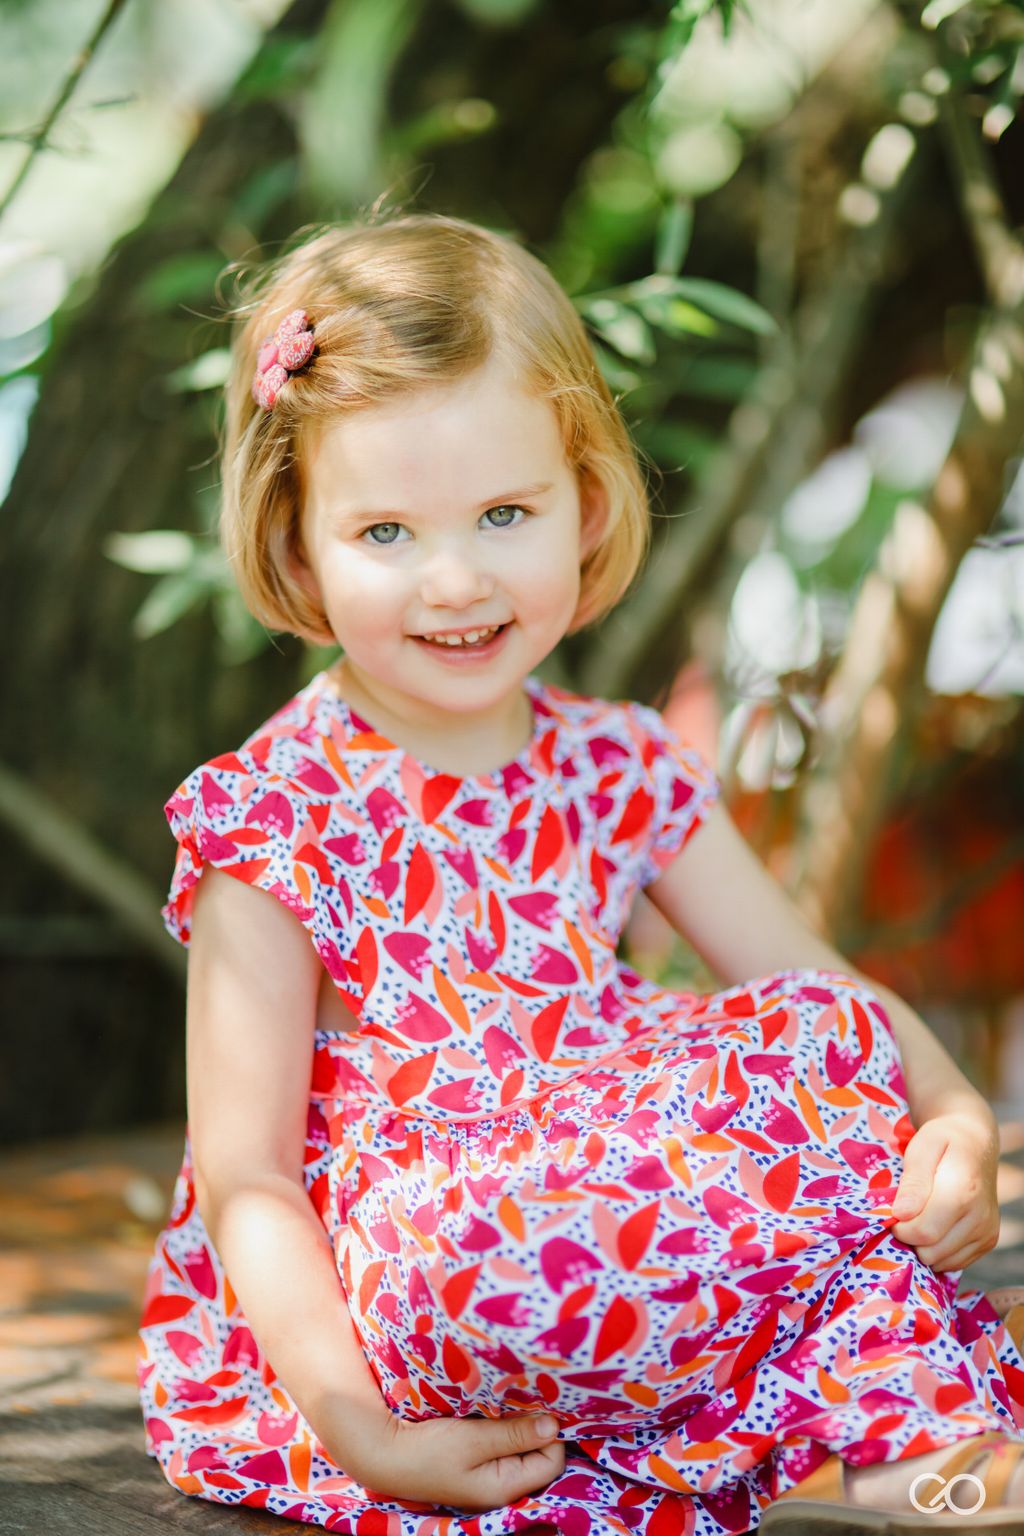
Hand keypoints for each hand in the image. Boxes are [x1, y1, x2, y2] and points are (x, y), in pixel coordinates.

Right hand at [341, 1408, 564, 1510]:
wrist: (386, 1455)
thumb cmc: (428, 1450)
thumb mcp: (473, 1438)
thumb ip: (514, 1433)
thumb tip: (555, 1426)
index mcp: (505, 1487)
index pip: (552, 1461)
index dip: (552, 1432)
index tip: (542, 1402)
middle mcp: (502, 1487)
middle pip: (540, 1456)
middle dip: (537, 1427)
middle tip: (530, 1396)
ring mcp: (489, 1478)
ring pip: (522, 1449)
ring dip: (520, 1425)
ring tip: (513, 1401)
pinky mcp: (477, 1467)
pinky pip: (504, 1447)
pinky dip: (504, 1429)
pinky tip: (496, 1411)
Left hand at [890, 1107, 1000, 1272]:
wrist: (975, 1142)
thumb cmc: (942, 1140)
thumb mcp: (922, 1148)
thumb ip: (913, 1182)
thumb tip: (902, 1215)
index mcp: (963, 1192)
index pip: (923, 1232)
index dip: (900, 1228)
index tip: (894, 1211)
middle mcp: (980, 1217)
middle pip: (931, 1252)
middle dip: (911, 1238)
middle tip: (907, 1214)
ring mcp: (987, 1232)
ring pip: (942, 1262)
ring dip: (924, 1246)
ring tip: (922, 1217)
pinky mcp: (988, 1241)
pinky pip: (954, 1262)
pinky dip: (939, 1251)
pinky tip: (935, 1226)